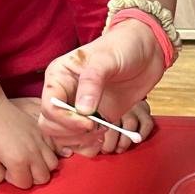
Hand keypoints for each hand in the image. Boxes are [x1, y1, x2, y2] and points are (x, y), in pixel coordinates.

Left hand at [0, 93, 58, 188]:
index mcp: (18, 162)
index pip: (25, 184)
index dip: (15, 181)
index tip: (6, 171)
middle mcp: (33, 153)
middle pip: (43, 177)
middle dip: (32, 178)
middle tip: (19, 169)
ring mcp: (40, 141)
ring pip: (53, 164)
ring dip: (43, 166)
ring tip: (30, 161)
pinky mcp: (42, 131)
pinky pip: (55, 146)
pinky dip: (50, 152)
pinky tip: (38, 150)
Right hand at [39, 20, 164, 155]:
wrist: (145, 54)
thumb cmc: (123, 47)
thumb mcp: (106, 59)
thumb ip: (92, 82)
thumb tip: (82, 111)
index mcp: (58, 76)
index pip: (49, 106)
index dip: (66, 119)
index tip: (90, 122)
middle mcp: (63, 94)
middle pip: (50, 125)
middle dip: (71, 132)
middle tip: (96, 127)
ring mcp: (76, 109)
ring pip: (62, 137)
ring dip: (80, 141)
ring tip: (101, 130)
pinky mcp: (92, 120)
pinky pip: (80, 142)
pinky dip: (89, 146)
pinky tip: (103, 136)